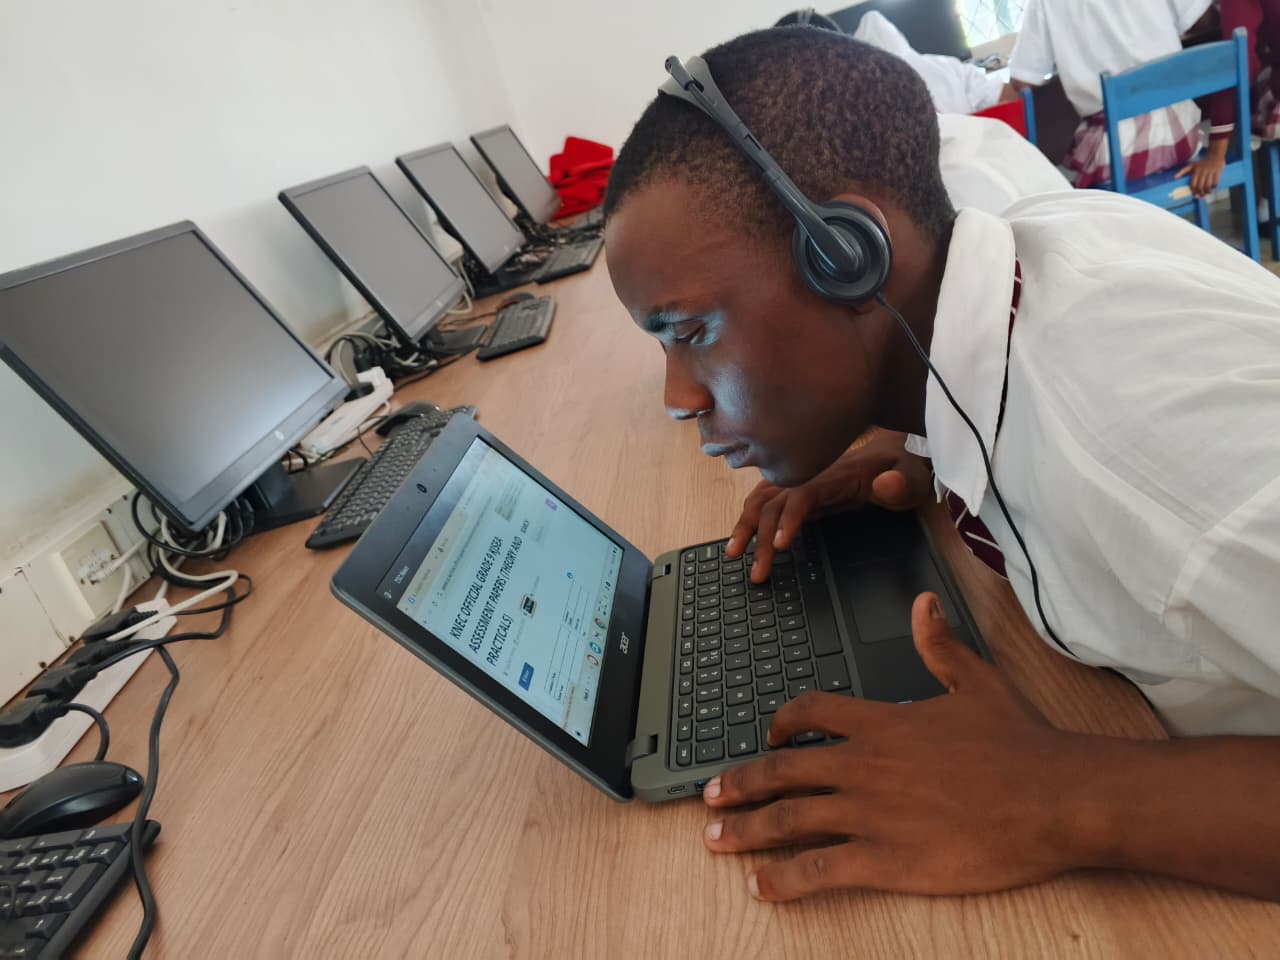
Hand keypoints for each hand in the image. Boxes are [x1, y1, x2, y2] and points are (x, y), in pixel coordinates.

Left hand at [701, 593, 1092, 900]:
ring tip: (714, 838)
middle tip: (709, 794)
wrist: (1056, 797)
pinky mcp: (884, 859)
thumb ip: (938, 646)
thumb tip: (922, 605)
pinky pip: (817, 869)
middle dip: (739, 782)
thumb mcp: (976, 683)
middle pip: (781, 769)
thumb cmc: (1021, 743)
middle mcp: (862, 764)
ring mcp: (869, 813)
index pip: (809, 712)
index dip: (780, 723)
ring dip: (744, 829)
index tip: (767, 734)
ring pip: (787, 819)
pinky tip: (760, 886)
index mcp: (881, 722)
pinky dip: (782, 879)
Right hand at [726, 429, 930, 581]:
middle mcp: (811, 474)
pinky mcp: (800, 485)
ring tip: (733, 554)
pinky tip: (742, 533)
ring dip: (745, 525)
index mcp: (834, 475)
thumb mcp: (913, 478)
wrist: (898, 451)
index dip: (787, 519)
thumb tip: (884, 484)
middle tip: (756, 571)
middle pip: (773, 501)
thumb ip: (900, 484)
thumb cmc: (905, 469)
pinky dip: (750, 514)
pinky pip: (766, 496)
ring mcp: (802, 478)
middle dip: (758, 536)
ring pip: (762, 498)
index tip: (779, 546)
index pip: (801, 495)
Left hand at [1178, 144, 1226, 197]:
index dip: (1194, 191)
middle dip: (1200, 193)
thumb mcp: (1191, 165)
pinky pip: (1216, 182)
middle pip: (1200, 186)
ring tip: (1208, 193)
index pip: (1193, 184)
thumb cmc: (1202, 162)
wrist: (1215, 155)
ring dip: (1208, 191)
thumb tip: (1175, 178)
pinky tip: (1213, 187)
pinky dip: (1214, 186)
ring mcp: (1210, 172)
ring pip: (1208, 185)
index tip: (1195, 195)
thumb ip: (1183, 171)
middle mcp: (1203, 172)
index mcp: (1196, 171)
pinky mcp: (1217, 172)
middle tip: (1201, 196)